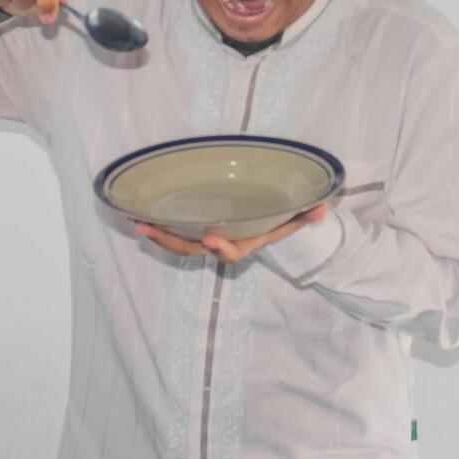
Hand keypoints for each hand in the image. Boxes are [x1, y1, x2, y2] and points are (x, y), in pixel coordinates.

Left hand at [134, 203, 328, 263]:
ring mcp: (206, 238)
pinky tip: (141, 214)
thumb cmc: (276, 220)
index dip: (221, 248)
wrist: (266, 227)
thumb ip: (305, 215)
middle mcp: (222, 243)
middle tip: (149, 230)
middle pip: (193, 249)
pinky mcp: (196, 228)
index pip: (233, 251)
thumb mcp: (293, 218)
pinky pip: (176, 232)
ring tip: (138, 223)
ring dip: (158, 235)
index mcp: (244, 243)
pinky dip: (160, 227)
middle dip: (171, 241)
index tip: (210, 238)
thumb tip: (321, 206)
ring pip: (180, 242)